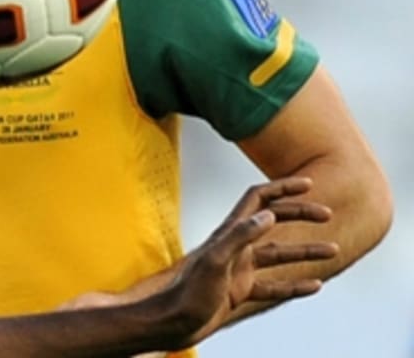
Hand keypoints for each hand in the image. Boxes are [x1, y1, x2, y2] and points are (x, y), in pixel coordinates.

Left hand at [158, 177, 337, 347]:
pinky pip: (274, 286)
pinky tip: (315, 286)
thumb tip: (269, 215)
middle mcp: (235, 246)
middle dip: (299, 214)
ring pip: (279, 255)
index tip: (308, 183)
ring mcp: (239, 269)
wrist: (172, 323)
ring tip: (333, 250)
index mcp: (228, 233)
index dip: (281, 188)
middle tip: (327, 215)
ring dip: (306, 251)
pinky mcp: (240, 290)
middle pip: (272, 222)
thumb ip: (239, 236)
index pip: (257, 199)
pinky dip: (295, 285)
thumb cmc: (188, 293)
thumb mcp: (215, 261)